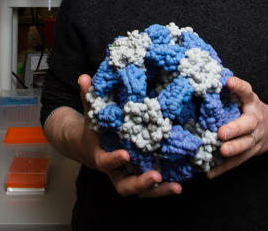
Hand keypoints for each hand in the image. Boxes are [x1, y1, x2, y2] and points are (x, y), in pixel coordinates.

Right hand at [77, 74, 181, 197]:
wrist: (89, 146)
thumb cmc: (93, 128)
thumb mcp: (90, 113)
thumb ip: (88, 97)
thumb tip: (84, 77)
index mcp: (101, 157)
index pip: (105, 162)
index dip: (114, 160)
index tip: (125, 154)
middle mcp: (115, 172)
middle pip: (125, 186)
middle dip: (141, 183)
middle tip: (156, 176)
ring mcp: (129, 176)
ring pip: (142, 191)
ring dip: (159, 190)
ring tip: (177, 187)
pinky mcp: (141, 176)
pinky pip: (154, 186)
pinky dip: (166, 186)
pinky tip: (183, 181)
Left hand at [208, 76, 267, 178]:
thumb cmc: (251, 110)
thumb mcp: (246, 98)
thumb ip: (231, 93)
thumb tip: (203, 81)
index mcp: (252, 103)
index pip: (246, 92)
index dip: (239, 86)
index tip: (229, 82)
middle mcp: (255, 120)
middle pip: (247, 125)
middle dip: (235, 129)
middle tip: (221, 133)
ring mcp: (255, 138)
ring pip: (245, 145)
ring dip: (234, 149)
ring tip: (221, 152)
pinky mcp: (251, 152)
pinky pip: (238, 161)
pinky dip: (223, 168)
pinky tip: (210, 172)